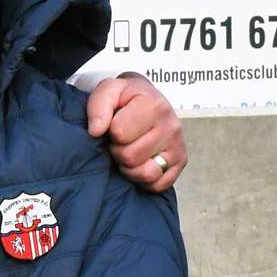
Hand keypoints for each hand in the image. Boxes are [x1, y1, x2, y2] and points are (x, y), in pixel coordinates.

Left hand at [86, 72, 185, 191]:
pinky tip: (139, 163)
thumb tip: (96, 130)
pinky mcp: (181, 162)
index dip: (110, 132)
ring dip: (130, 167)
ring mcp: (178, 145)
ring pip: (146, 174)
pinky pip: (158, 185)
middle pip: (131, 156)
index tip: (113, 125)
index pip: (120, 133)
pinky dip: (143, 179)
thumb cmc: (125, 98)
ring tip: (128, 150)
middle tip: (120, 140)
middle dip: (118, 150)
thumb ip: (98, 106)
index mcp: (154, 105)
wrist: (145, 99)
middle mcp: (171, 125)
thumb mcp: (108, 90)